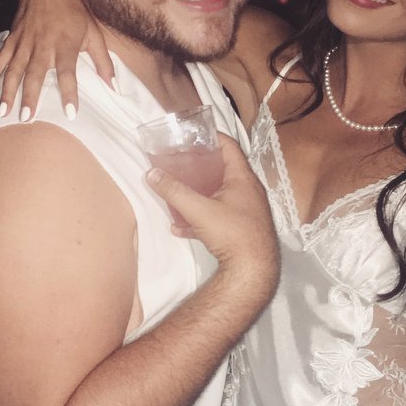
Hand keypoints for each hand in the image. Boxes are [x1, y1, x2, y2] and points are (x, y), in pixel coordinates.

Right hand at [0, 0, 114, 119]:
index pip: (68, 72)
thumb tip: (114, 87)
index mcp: (65, 44)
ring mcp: (24, 42)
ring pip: (14, 69)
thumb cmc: (75, 12)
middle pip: (35, 73)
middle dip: (29, 96)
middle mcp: (43, 44)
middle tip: (26, 118)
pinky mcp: (12, 40)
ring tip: (3, 113)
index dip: (69, 92)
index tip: (70, 113)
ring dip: (7, 91)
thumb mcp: (94, 33)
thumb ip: (103, 62)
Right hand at [146, 134, 278, 306]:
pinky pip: (219, 218)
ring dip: (199, 194)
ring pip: (219, 195)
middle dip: (200, 167)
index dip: (212, 137)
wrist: (253, 272)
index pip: (229, 147)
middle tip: (180, 163)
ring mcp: (247, 212)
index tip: (193, 134)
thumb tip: (151, 173)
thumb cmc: (232, 234)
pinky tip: (181, 229)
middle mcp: (249, 192)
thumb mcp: (199, 210)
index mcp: (243, 179)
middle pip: (223, 170)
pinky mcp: (242, 230)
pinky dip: (201, 219)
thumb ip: (174, 191)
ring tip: (178, 192)